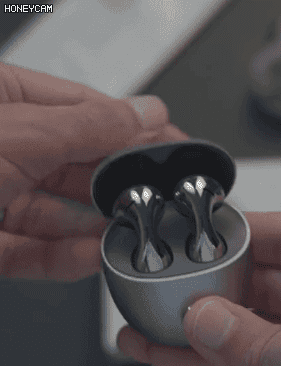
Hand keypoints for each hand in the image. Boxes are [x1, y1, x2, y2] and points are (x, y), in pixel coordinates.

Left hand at [0, 62, 188, 281]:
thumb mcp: (19, 134)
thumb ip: (89, 126)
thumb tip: (148, 113)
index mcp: (7, 102)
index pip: (88, 110)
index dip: (135, 129)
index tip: (174, 147)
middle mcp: (4, 146)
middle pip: (78, 166)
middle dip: (118, 187)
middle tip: (154, 199)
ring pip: (60, 214)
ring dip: (95, 229)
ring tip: (128, 234)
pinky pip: (34, 251)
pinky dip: (64, 259)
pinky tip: (91, 258)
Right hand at [118, 211, 280, 365]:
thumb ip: (264, 344)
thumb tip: (205, 321)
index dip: (239, 235)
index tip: (197, 239)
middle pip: (264, 284)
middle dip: (212, 291)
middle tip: (166, 294)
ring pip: (255, 332)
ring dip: (203, 335)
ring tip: (155, 328)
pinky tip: (181, 358)